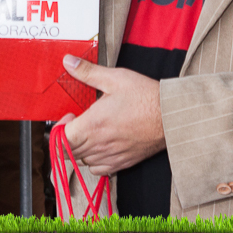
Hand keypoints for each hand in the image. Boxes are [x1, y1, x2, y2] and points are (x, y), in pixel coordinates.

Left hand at [58, 55, 165, 175]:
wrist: (171, 116)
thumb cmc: (145, 97)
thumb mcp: (115, 78)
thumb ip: (88, 72)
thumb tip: (68, 61)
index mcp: (93, 124)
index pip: (61, 138)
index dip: (61, 127)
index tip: (70, 116)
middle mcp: (99, 144)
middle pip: (69, 151)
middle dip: (68, 137)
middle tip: (78, 122)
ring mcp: (111, 156)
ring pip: (82, 161)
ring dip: (80, 149)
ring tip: (90, 134)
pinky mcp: (123, 163)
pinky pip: (98, 170)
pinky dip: (94, 161)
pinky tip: (101, 147)